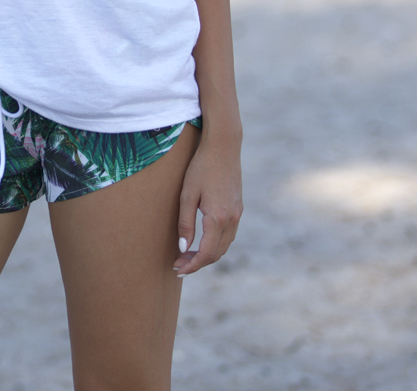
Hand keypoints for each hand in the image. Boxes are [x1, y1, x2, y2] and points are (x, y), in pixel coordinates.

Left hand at [172, 135, 241, 275]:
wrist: (223, 146)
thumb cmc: (201, 167)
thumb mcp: (187, 194)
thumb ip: (185, 223)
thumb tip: (183, 249)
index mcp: (218, 218)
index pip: (207, 254)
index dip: (192, 265)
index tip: (178, 270)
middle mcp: (232, 219)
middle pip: (217, 253)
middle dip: (198, 262)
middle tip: (179, 264)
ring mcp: (237, 214)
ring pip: (224, 245)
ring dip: (208, 254)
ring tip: (188, 255)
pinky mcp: (238, 207)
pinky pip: (229, 234)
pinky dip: (216, 243)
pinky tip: (203, 239)